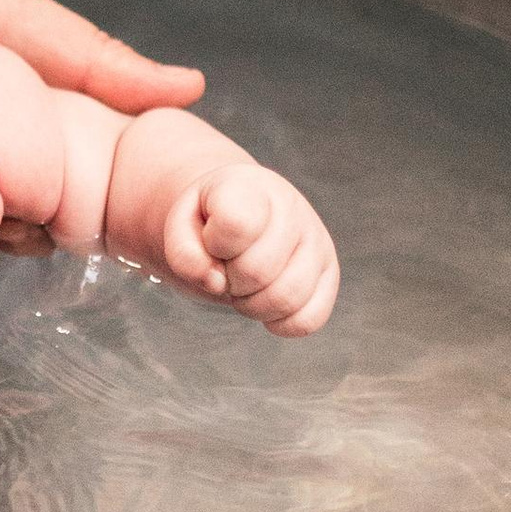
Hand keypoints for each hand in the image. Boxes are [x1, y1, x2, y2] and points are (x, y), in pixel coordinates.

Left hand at [160, 164, 338, 338]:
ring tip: (244, 285)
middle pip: (257, 272)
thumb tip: (216, 282)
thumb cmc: (209, 221)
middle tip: (226, 268)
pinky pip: (309, 319)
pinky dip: (281, 323)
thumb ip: (185, 254)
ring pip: (287, 298)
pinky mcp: (329, 273)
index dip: (214, 246)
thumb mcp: (181, 226)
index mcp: (251, 188)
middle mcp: (292, 209)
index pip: (237, 225)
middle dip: (230, 281)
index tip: (211, 239)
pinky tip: (265, 302)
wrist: (239, 211)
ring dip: (252, 305)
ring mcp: (316, 240)